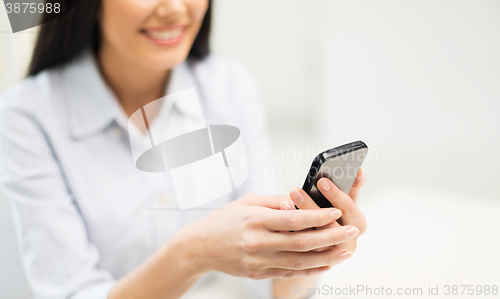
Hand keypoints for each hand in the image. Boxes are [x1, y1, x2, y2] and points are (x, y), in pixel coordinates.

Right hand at [174, 193, 358, 278]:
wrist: (200, 247)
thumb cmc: (224, 219)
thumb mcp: (247, 202)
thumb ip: (274, 202)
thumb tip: (298, 203)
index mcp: (255, 220)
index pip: (292, 219)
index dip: (317, 216)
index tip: (336, 211)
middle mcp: (258, 242)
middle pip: (301, 242)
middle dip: (330, 237)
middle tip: (352, 231)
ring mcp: (259, 261)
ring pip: (299, 261)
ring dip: (327, 257)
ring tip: (347, 251)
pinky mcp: (259, 273)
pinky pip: (290, 272)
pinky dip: (310, 269)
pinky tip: (326, 264)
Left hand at [282, 169, 366, 254]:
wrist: (322, 243)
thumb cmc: (333, 214)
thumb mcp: (343, 201)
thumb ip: (351, 187)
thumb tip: (359, 170)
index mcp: (358, 226)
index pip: (349, 210)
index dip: (336, 195)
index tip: (321, 181)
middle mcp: (347, 243)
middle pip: (329, 227)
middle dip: (310, 207)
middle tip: (295, 190)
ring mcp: (329, 255)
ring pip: (313, 239)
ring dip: (298, 220)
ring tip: (285, 202)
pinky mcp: (312, 261)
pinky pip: (300, 248)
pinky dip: (289, 232)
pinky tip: (279, 217)